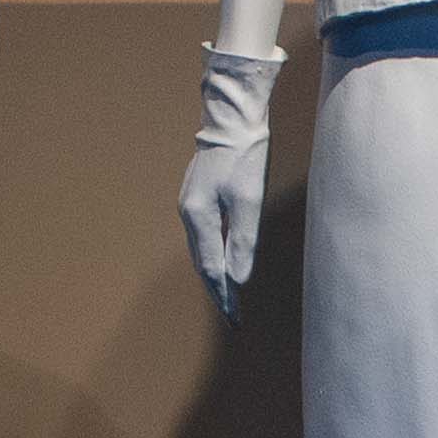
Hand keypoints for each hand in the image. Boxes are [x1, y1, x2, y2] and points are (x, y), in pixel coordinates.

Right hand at [179, 138, 269, 317]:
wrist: (231, 119)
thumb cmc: (244, 156)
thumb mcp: (249, 200)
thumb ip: (243, 241)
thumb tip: (238, 278)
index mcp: (198, 216)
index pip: (211, 267)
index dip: (223, 295)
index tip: (233, 318)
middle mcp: (188, 213)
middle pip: (201, 261)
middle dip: (217, 289)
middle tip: (232, 316)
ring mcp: (190, 204)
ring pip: (201, 248)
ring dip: (214, 272)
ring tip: (228, 295)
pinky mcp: (198, 195)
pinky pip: (203, 234)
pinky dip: (212, 252)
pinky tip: (223, 259)